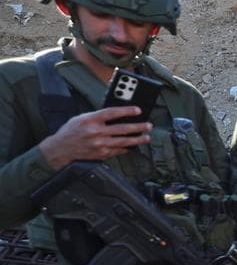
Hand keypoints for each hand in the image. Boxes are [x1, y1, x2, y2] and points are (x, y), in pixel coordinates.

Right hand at [37, 107, 151, 169]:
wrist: (60, 149)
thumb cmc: (71, 132)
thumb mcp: (81, 118)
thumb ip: (97, 116)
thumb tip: (117, 115)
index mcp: (90, 120)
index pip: (112, 113)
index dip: (127, 111)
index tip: (138, 110)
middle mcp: (95, 132)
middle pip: (122, 128)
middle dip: (138, 127)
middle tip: (148, 125)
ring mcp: (99, 144)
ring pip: (123, 141)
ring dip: (137, 140)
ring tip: (146, 137)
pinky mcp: (101, 154)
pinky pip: (118, 151)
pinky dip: (126, 148)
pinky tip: (133, 146)